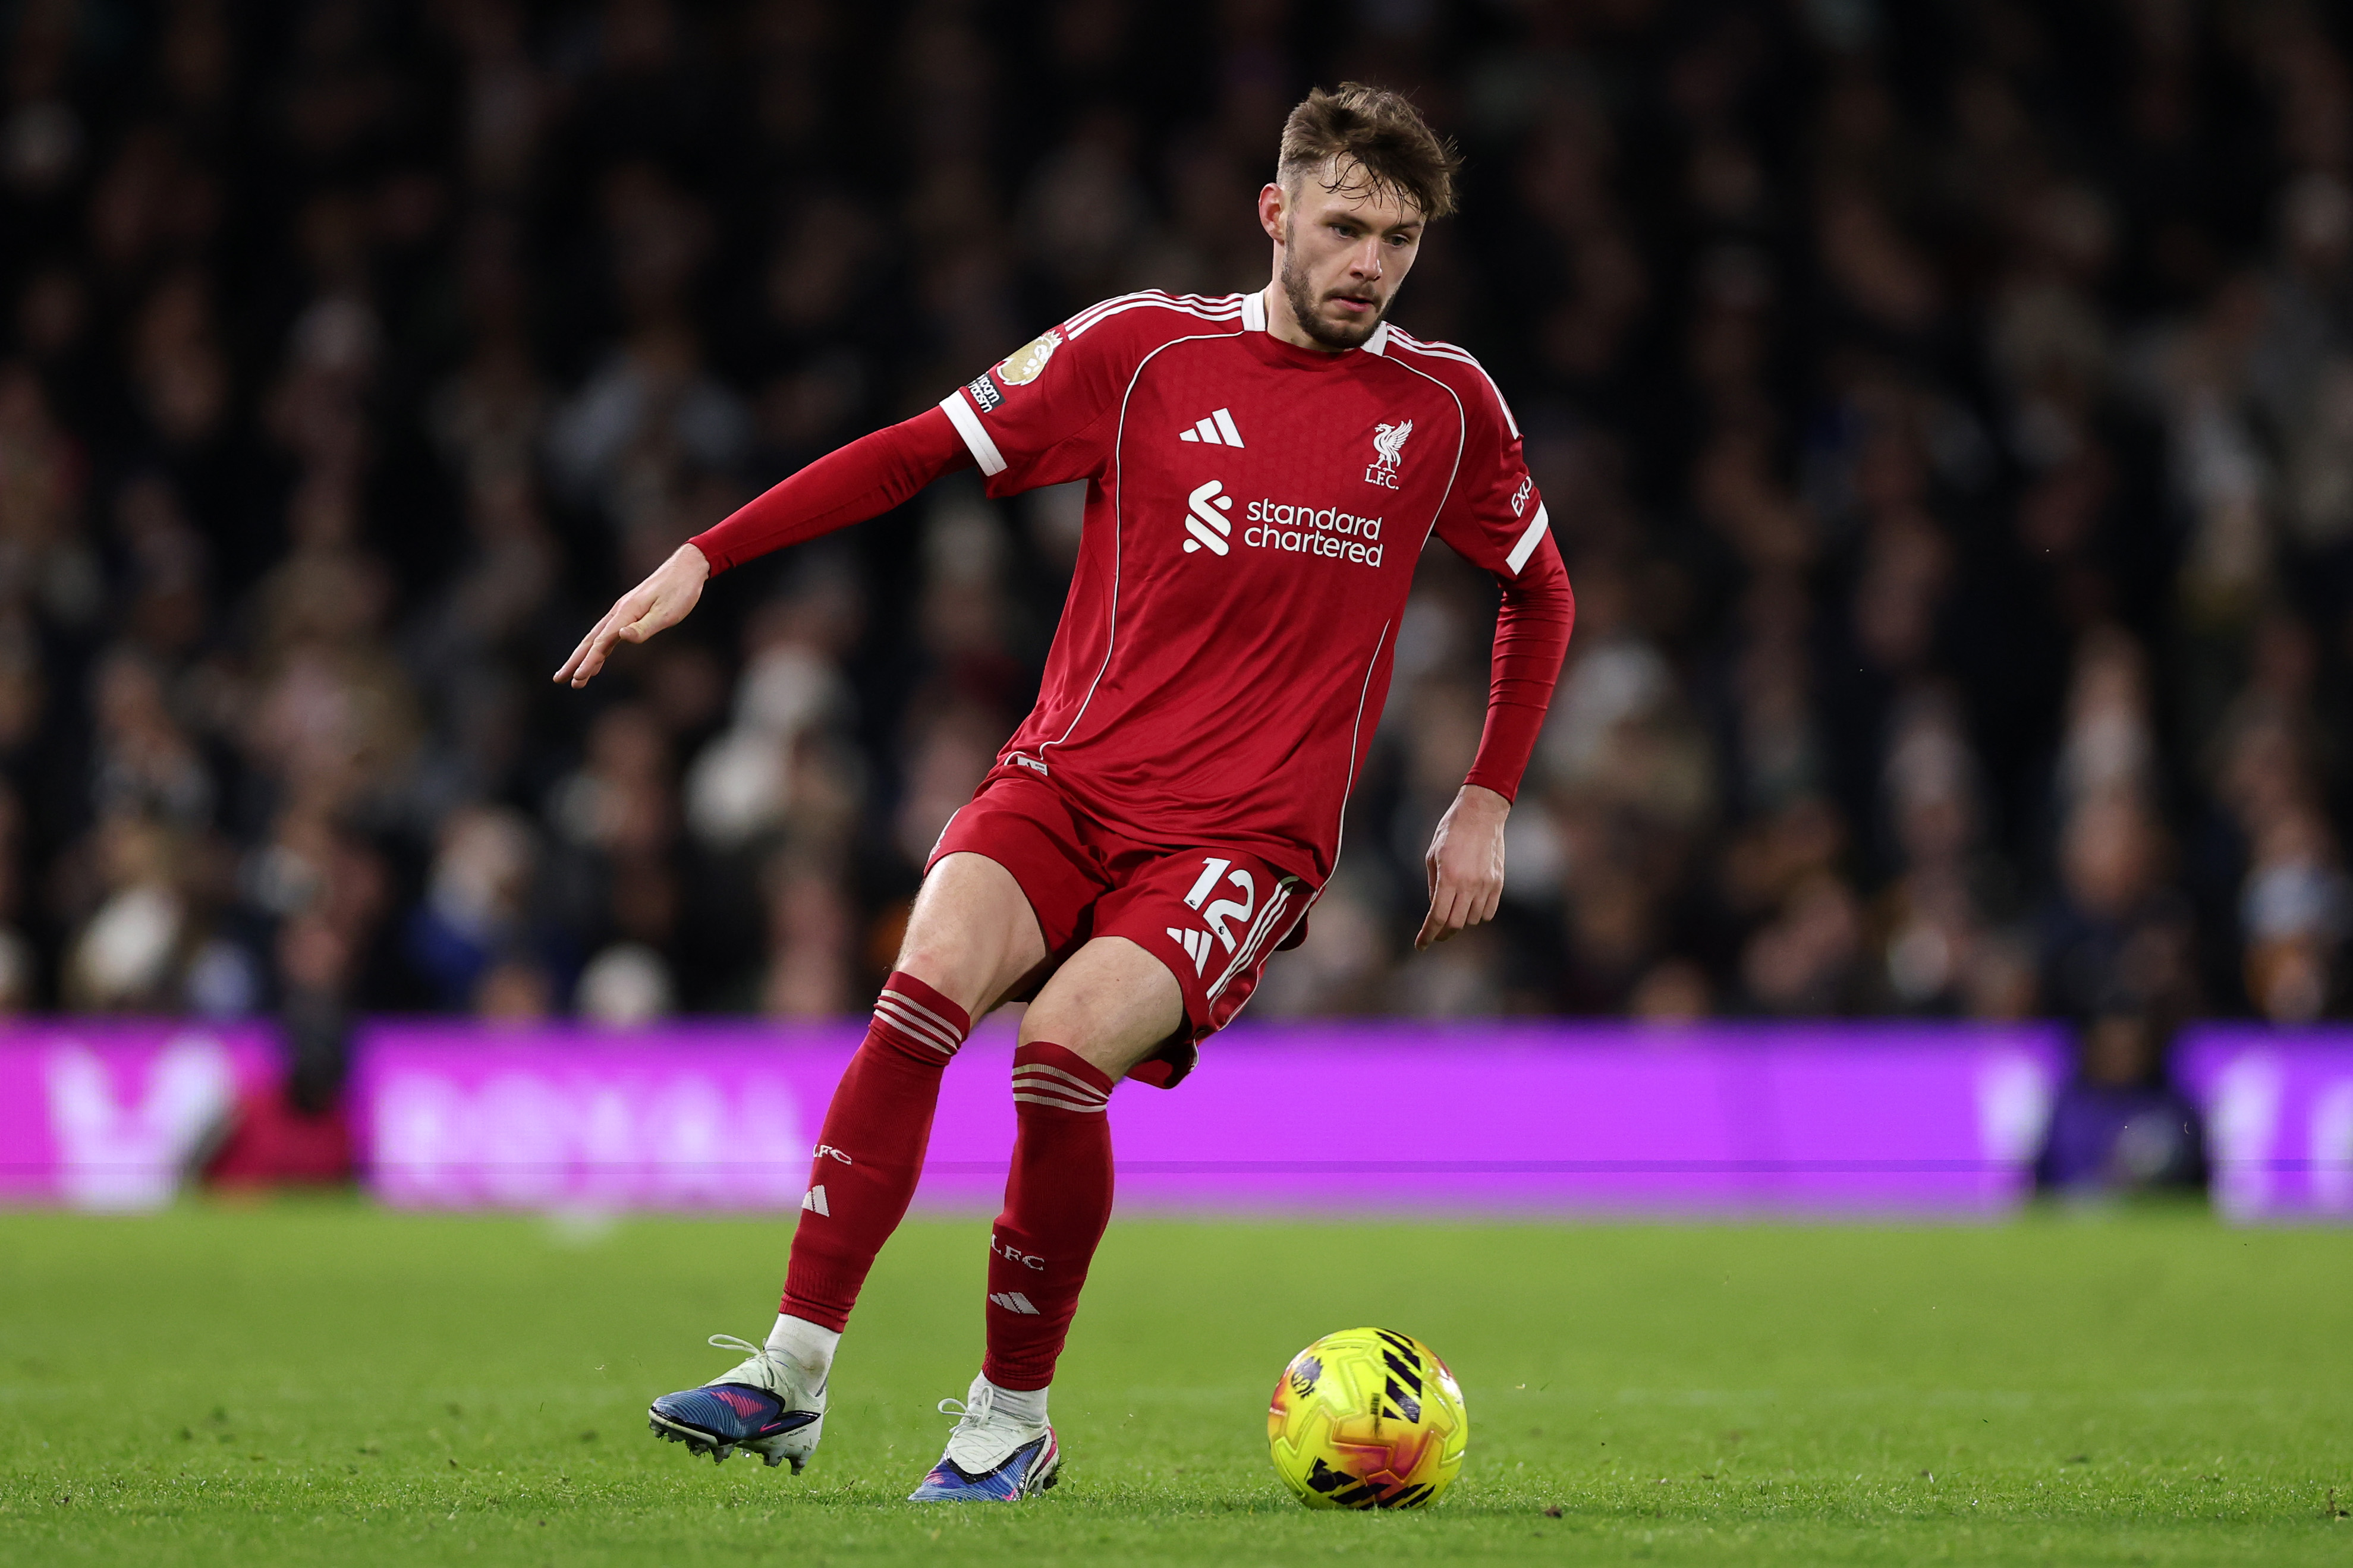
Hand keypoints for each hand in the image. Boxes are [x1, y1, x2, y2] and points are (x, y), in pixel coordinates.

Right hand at [554, 543, 709, 687]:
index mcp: (626, 612)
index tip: (578, 678)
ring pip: (597, 638)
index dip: (589, 661)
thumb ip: (644, 627)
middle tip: (559, 680)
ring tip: (574, 676)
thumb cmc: (680, 591)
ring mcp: (622, 612)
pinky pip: (608, 634)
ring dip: (584, 656)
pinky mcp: (629, 612)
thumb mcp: (667, 613)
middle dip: (575, 661)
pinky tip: (598, 659)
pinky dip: (600, 649)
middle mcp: (619, 611)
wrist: (686, 568)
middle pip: (591, 640)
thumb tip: (621, 636)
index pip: (602, 642)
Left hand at [1415, 784, 1508, 950]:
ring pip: (1472, 920)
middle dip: (1443, 933)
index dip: (1428, 935)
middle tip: (1436, 933)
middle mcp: (1468, 884)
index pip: (1437, 917)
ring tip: (1452, 913)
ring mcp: (1486, 884)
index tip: (1421, 945)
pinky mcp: (1498, 883)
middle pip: (1455, 924)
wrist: (1481, 814)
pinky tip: (1469, 907)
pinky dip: (1477, 915)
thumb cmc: (1451, 831)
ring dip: (1460, 921)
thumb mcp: (1432, 856)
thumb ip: (1433, 885)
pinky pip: (1488, 912)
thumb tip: (1435, 908)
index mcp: (1448, 877)